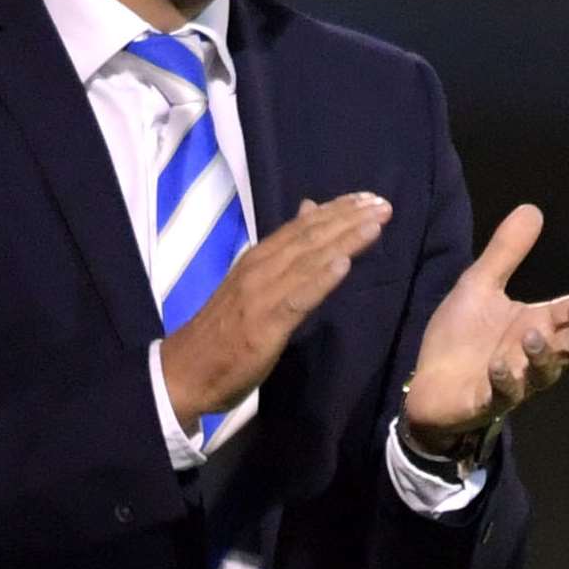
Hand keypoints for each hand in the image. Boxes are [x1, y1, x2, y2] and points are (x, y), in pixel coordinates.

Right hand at [160, 191, 391, 428]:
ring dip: (343, 241)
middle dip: (349, 219)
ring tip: (374, 225)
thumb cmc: (223, 330)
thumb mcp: (253, 282)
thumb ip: (283, 251)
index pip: (303, 226)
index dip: (337, 210)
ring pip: (308, 261)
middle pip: (310, 237)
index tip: (370, 198)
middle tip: (384, 204)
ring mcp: (261, 295)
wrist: (184, 370)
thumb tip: (309, 210)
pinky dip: (319, 280)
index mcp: (259, 258)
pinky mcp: (264, 325)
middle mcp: (260, 269)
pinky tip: (343, 266)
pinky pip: (296, 299)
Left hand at [402, 204, 568, 454]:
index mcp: (537, 325)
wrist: (427, 382)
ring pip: (545, 374)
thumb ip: (506, 253)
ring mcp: (514, 381)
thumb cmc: (461, 337)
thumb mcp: (480, 286)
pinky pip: (504, 396)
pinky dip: (505, 381)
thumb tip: (533, 209)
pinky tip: (496, 365)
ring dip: (543, 355)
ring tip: (531, 334)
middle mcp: (534, 355)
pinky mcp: (487, 401)